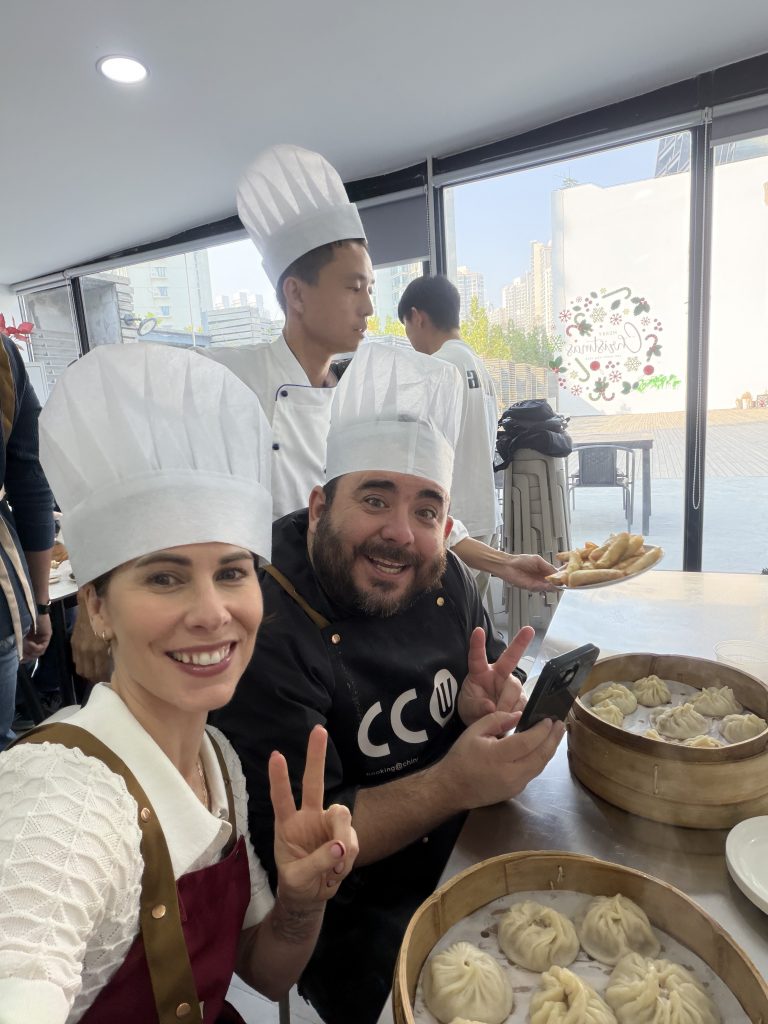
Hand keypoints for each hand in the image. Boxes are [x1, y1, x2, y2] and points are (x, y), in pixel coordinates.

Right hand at [22, 614, 51, 659]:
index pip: (31, 654)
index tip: (19, 659)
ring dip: (31, 651)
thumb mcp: (23, 632)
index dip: (25, 658)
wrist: (36, 608)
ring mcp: (44, 639)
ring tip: (24, 647)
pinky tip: (29, 643)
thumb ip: (22, 641)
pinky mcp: (47, 636)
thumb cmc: (28, 617)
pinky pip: (42, 647)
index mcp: (33, 640)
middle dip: (28, 656)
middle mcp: (40, 641)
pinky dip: (35, 647)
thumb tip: (19, 654)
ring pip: (39, 652)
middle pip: (35, 655)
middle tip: (21, 655)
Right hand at [72, 591, 110, 681]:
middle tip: (102, 678)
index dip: (104, 676)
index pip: (100, 670)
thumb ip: (115, 644)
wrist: (89, 603)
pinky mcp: (73, 643)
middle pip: (89, 672)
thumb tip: (123, 655)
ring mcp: (78, 647)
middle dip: (95, 677)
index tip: (109, 679)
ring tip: (94, 673)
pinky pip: (75, 660)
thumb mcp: (114, 630)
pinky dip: (81, 664)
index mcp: (99, 647)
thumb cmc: (106, 615)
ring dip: (87, 672)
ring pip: (81, 668)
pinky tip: (87, 664)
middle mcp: (87, 650)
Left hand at [270, 725, 358, 910]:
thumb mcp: (298, 879)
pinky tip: (338, 872)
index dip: (279, 779)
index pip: (281, 798)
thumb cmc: (296, 882)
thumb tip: (341, 846)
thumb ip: (317, 862)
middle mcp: (308, 817)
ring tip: (336, 869)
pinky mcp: (345, 836)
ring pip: (342, 816)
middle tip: (319, 730)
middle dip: (316, 756)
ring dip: (344, 841)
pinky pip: (353, 840)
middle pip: (314, 782)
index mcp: (288, 825)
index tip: (276, 755)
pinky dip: (349, 858)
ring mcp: (328, 825)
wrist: (311, 897)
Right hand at [443, 710, 564, 808]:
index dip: (541, 731)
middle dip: (553, 739)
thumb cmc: (462, 757)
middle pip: (540, 756)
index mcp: (497, 756)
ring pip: (539, 766)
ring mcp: (515, 785)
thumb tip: (519, 715)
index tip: (549, 719)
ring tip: (556, 735)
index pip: (527, 742)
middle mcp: (510, 773)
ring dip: (550, 749)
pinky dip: (540, 759)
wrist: (452, 788)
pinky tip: (543, 749)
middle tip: (561, 725)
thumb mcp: (474, 731)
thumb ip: (497, 719)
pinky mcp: (516, 791)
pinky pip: (532, 773)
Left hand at [458, 625, 532, 724]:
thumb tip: (490, 707)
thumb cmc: (473, 709)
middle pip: (510, 660)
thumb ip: (476, 707)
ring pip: (515, 689)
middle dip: (519, 643)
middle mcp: (499, 674)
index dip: (477, 644)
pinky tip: (512, 720)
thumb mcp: (468, 708)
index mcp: (481, 672)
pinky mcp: (522, 699)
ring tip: (498, 716)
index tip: (478, 631)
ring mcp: (512, 686)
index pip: (478, 656)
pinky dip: (516, 715)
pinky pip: (524, 705)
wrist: (484, 725)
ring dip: (507, 705)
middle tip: (529, 630)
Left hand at [493, 553, 557, 591]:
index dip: (561, 576)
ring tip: (556, 583)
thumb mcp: (538, 560)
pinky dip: (545, 587)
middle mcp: (541, 578)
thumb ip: (548, 566)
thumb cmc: (520, 561)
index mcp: (544, 570)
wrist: (508, 565)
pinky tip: (548, 585)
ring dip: (553, 586)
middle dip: (559, 582)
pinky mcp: (531, 587)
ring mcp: (537, 583)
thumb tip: (557, 571)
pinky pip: (541, 589)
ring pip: (549, 587)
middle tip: (563, 581)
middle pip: (554, 583)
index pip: (556, 574)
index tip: (567, 576)